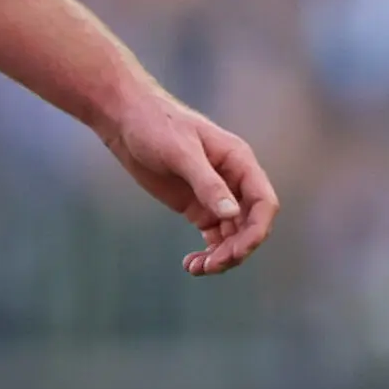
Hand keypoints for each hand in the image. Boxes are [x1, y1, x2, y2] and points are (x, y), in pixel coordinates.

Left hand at [97, 89, 278, 275]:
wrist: (125, 119)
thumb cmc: (155, 124)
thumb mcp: (180, 151)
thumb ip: (206, 182)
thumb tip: (232, 214)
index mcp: (239, 161)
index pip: (263, 202)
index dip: (257, 230)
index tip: (238, 251)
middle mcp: (234, 181)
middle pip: (250, 224)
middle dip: (236, 249)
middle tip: (212, 265)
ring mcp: (216, 195)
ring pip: (232, 235)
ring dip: (221, 256)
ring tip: (196, 268)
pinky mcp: (197, 206)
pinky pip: (213, 236)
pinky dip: (208, 253)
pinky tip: (191, 264)